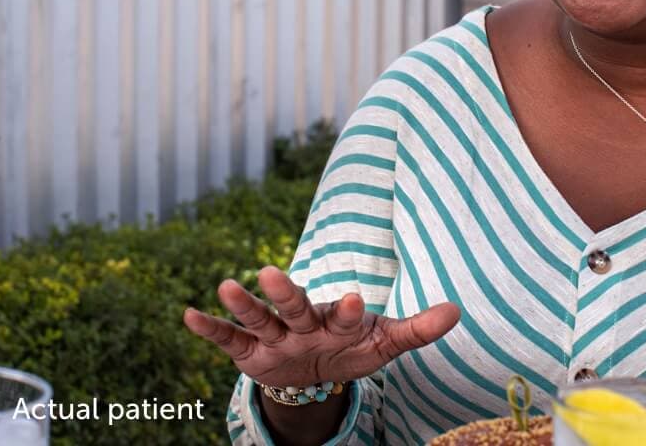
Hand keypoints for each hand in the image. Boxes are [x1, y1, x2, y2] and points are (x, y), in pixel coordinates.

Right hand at [183, 266, 460, 387]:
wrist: (316, 372)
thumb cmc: (352, 349)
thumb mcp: (384, 345)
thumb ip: (416, 329)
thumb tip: (458, 311)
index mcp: (337, 321)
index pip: (345, 315)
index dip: (351, 311)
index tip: (358, 300)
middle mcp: (303, 323)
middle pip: (295, 306)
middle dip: (286, 293)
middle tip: (273, 272)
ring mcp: (276, 336)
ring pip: (260, 319)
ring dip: (244, 304)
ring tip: (225, 285)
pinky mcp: (251, 353)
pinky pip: (229, 341)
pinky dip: (210, 329)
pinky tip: (187, 316)